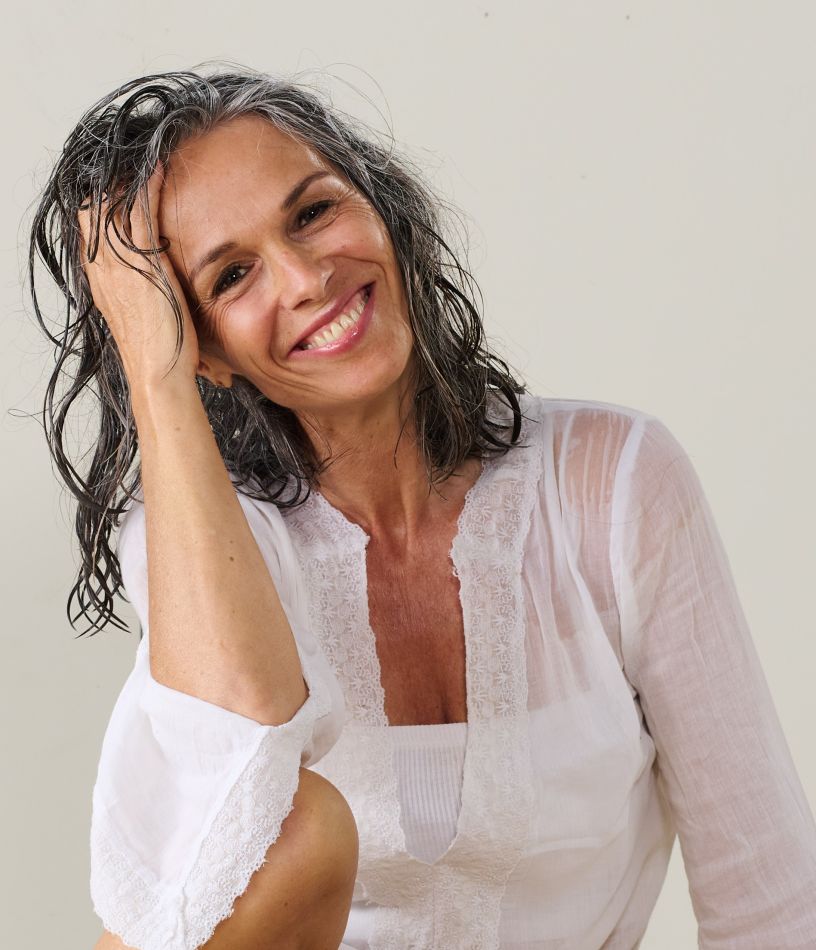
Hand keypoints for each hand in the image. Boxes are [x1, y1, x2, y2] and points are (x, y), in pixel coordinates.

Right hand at [77, 162, 200, 393]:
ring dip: (130, 184)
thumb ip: (138, 298)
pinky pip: (141, 214)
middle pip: (94, 215)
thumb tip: (149, 290)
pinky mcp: (144, 264)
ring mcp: (121, 266)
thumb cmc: (157, 355)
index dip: (99, 212)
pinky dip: (148, 188)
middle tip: (131, 174)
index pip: (89, 235)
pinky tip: (158, 170)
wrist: (158, 374)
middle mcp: (104, 271)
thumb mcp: (140, 321)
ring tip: (146, 163)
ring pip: (114, 210)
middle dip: (110, 192)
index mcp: (100, 284)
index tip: (115, 197)